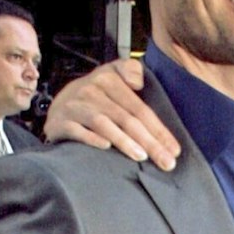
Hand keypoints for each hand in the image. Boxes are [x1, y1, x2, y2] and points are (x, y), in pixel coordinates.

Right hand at [44, 59, 180, 168]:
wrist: (59, 104)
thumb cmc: (94, 95)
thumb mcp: (112, 74)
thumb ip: (129, 70)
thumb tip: (139, 82)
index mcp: (108, 79)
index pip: (139, 108)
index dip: (158, 129)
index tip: (174, 150)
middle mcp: (91, 91)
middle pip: (126, 118)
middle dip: (149, 142)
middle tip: (166, 163)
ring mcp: (75, 107)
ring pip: (103, 124)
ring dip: (124, 141)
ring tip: (142, 157)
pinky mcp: (60, 122)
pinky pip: (77, 131)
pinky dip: (91, 138)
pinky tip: (106, 147)